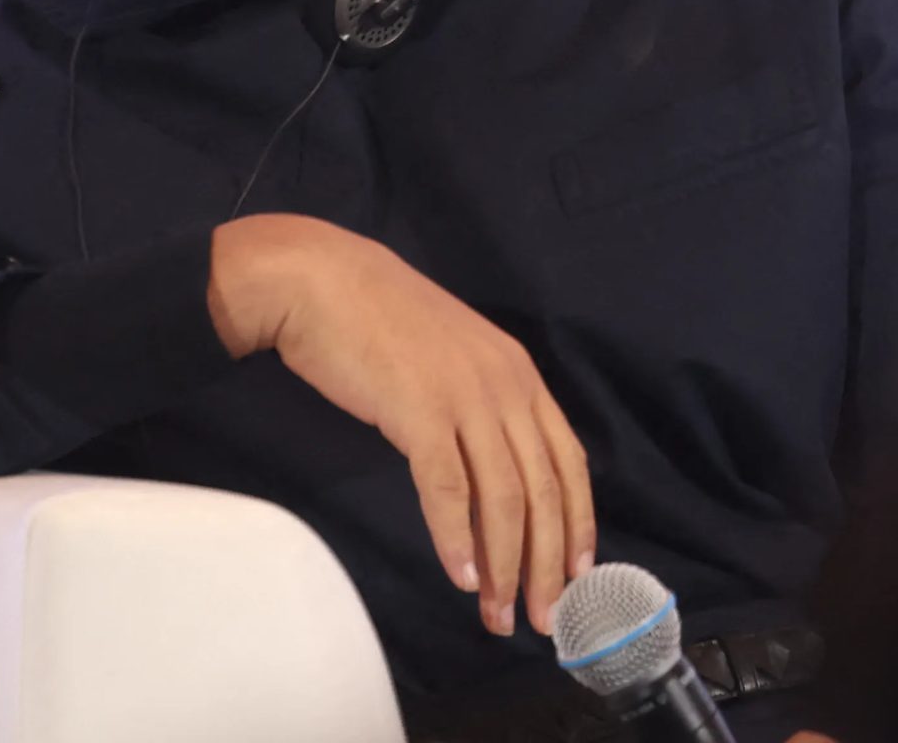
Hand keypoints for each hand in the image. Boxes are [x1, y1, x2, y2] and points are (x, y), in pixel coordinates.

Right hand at [208, 213, 595, 637]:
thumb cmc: (378, 320)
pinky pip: (448, 488)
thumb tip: (492, 472)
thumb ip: (481, 403)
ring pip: (504, 498)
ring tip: (495, 613)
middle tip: (539, 618)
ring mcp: (464, 398)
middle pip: (544, 491)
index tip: (577, 578)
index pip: (569, 462)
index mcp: (519, 373)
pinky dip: (456, 538)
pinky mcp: (419, 412)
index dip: (577, 525)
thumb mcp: (452, 357)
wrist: (320, 280)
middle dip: (545, 564)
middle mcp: (505, 386)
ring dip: (503, 565)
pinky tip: (459, 575)